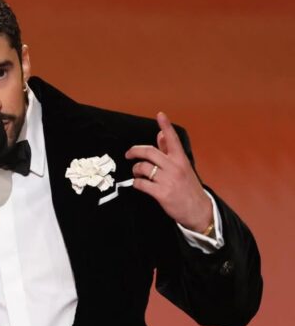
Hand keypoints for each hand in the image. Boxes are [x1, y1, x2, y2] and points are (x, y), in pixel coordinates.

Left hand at [125, 112, 212, 232]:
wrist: (198, 210)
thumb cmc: (189, 188)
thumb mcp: (183, 167)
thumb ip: (170, 151)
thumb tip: (160, 135)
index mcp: (180, 159)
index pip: (172, 138)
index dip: (165, 125)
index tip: (160, 115)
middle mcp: (174, 167)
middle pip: (149, 152)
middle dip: (134, 151)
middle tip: (129, 154)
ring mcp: (167, 180)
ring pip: (143, 167)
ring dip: (135, 169)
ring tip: (136, 173)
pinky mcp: (161, 193)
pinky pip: (141, 183)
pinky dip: (136, 183)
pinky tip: (138, 184)